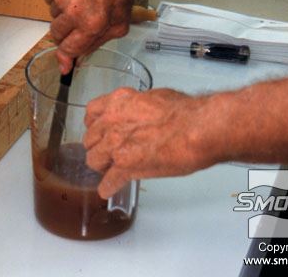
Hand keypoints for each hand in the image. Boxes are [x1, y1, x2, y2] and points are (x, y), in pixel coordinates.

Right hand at [43, 0, 144, 73]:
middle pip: (56, 35)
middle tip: (80, 20)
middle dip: (66, 32)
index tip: (64, 64)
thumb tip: (74, 61)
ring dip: (64, 12)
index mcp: (92, 24)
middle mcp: (73, 11)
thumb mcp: (119, 23)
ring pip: (53, 16)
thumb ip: (95, 44)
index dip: (66, 57)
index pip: (68, 49)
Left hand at [84, 87, 219, 198]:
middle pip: (90, 139)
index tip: (100, 130)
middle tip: (109, 153)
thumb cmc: (184, 112)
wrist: (197, 129)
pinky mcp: (125, 167)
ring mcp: (115, 145)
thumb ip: (139, 107)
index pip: (92, 113)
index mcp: (118, 103)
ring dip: (102, 166)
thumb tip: (140, 112)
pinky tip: (110, 189)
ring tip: (110, 170)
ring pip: (93, 160)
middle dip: (99, 146)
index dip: (96, 124)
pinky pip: (108, 181)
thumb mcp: (155, 97)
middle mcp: (111, 122)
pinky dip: (109, 187)